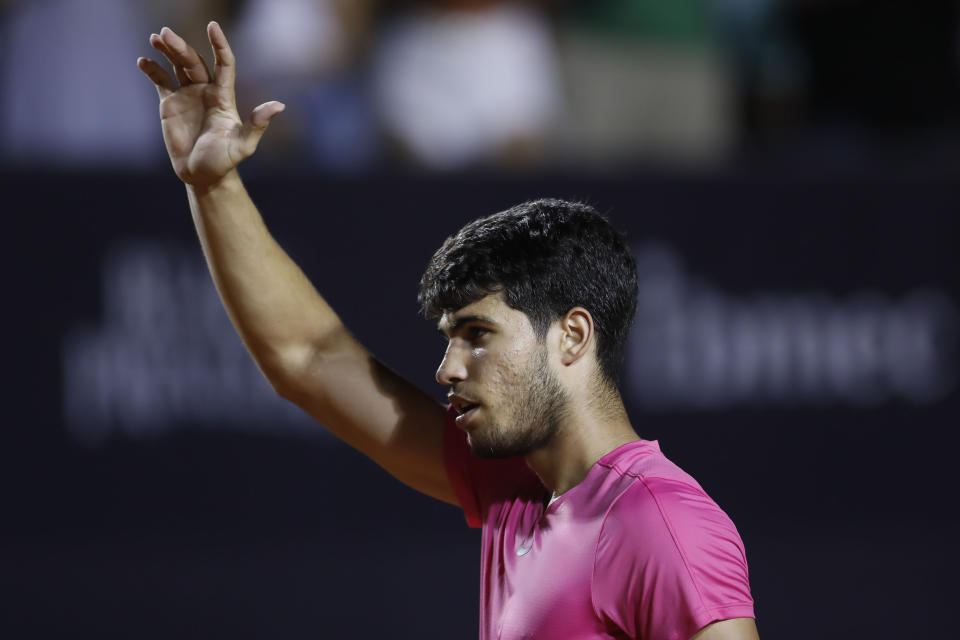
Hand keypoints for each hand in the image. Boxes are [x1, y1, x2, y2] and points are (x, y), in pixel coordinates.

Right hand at [137, 22, 283, 185]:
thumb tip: (279, 106)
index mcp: (223, 97)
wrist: (203, 175)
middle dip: (180, 47)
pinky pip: (160, 81)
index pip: (224, 64)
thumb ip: (257, 125)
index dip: (220, 45)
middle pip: (194, 61)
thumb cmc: (225, 161)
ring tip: (155, 38)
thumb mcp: (243, 145)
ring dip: (167, 51)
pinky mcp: (170, 104)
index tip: (214, 26)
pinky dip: (152, 70)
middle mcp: (206, 91)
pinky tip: (143, 61)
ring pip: (177, 66)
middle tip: (165, 33)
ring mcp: (187, 95)